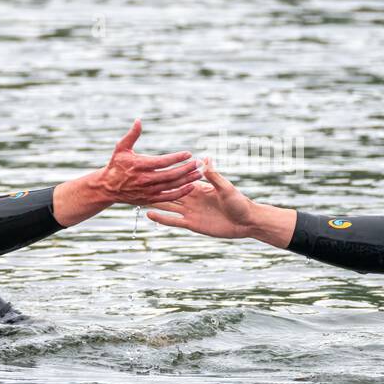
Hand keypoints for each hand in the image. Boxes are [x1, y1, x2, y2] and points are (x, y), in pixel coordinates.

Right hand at [97, 120, 200, 206]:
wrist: (108, 188)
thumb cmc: (116, 165)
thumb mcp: (121, 148)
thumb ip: (132, 135)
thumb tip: (139, 120)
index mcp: (140, 165)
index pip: (162, 161)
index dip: (176, 158)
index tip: (189, 153)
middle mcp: (145, 179)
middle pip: (171, 174)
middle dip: (187, 169)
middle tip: (199, 163)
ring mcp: (148, 191)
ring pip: (172, 185)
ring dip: (187, 179)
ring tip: (199, 173)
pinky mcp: (150, 199)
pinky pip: (169, 196)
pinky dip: (181, 192)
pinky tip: (192, 186)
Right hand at [146, 158, 295, 246]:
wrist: (246, 222)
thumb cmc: (240, 202)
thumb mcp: (226, 187)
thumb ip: (213, 175)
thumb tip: (204, 159)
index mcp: (199, 187)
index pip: (179, 178)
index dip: (167, 173)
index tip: (152, 166)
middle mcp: (192, 198)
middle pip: (170, 191)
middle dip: (156, 186)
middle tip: (138, 180)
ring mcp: (191, 211)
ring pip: (168, 205)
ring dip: (155, 201)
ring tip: (137, 196)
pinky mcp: (192, 224)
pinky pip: (173, 221)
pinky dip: (161, 218)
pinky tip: (149, 214)